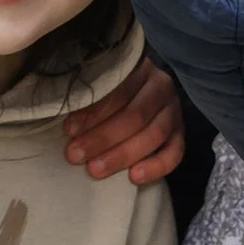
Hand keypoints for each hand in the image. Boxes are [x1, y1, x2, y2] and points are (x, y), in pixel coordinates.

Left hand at [61, 56, 185, 182]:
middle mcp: (160, 86)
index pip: (118, 89)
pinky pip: (175, 153)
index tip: (69, 130)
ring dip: (122, 154)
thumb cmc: (107, 93)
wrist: (138, 96)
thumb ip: (86, 94)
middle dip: (102, 137)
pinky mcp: (180, 133)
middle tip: (75, 154)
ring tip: (95, 169)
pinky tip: (134, 177)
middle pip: (135, 114)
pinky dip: (156, 166)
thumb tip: (63, 116)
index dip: (93, 111)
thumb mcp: (99, 84)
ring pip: (154, 134)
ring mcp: (173, 110)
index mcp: (139, 67)